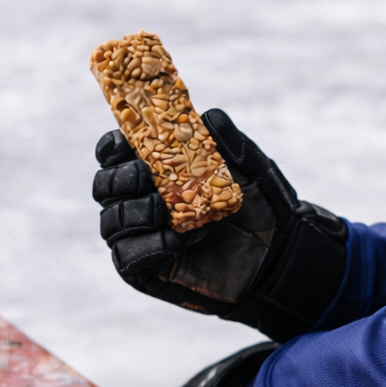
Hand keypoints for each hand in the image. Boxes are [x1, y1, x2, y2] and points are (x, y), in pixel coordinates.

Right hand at [92, 110, 347, 342]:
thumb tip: (209, 116)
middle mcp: (143, 201)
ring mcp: (144, 236)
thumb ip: (230, 142)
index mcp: (157, 170)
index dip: (112, 147)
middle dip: (117, 179)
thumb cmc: (262, 206)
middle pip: (105, 187)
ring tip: (160, 210)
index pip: (116, 155)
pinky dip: (146, 246)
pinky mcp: (148, 270)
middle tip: (142, 175)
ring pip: (111, 222)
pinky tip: (173, 242)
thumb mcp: (251, 169)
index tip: (124, 143)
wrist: (280, 255)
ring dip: (131, 212)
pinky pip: (128, 258)